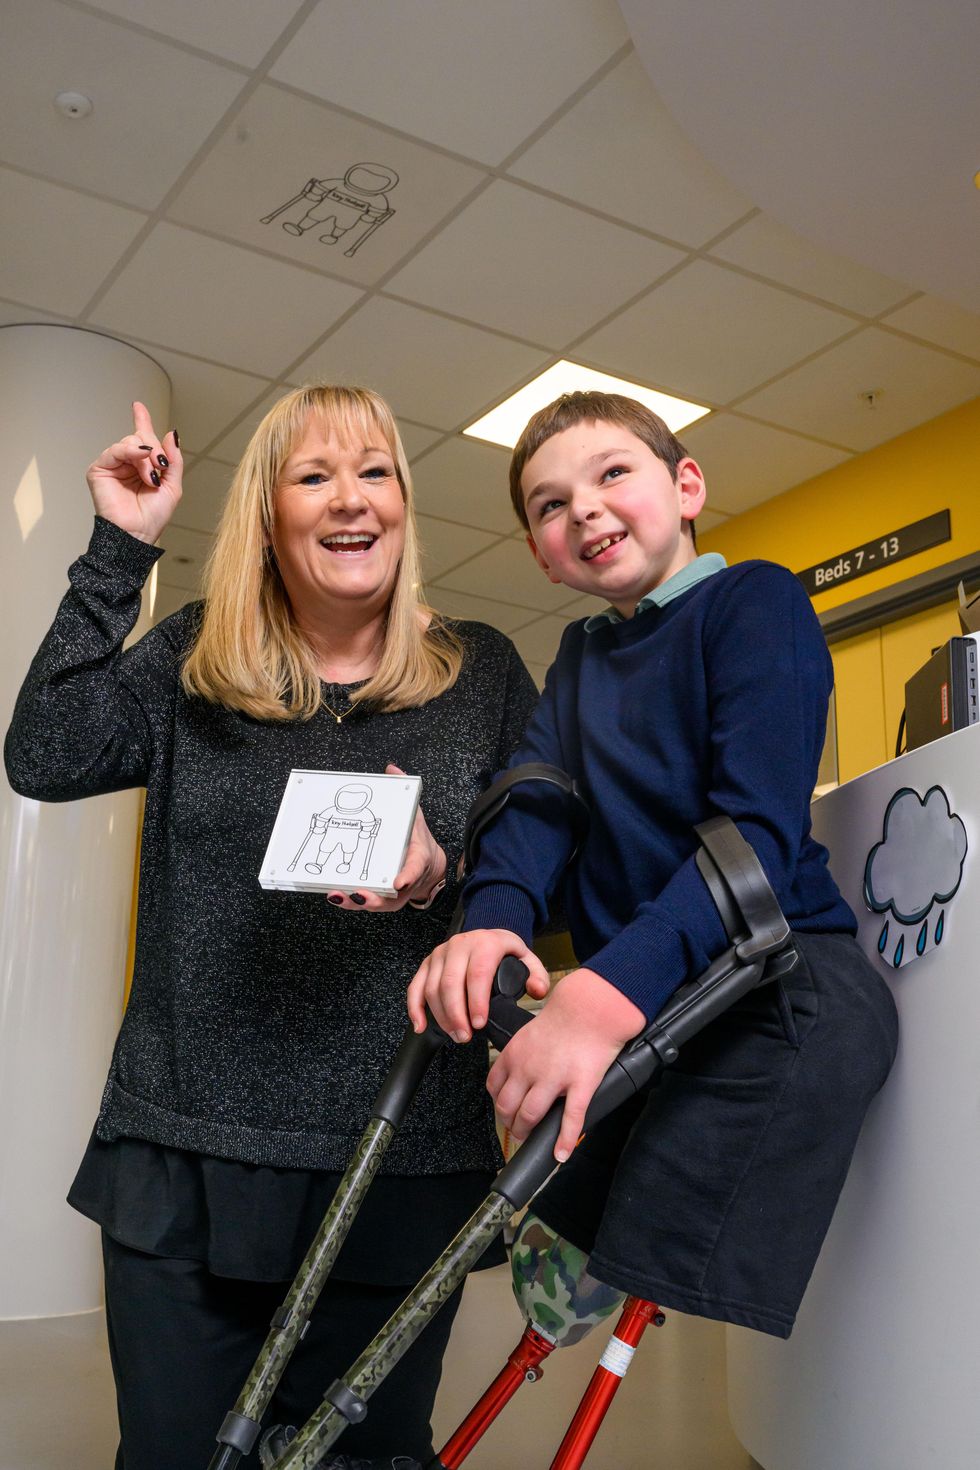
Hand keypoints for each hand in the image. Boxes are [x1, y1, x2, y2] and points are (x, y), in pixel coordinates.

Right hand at [86, 401, 181, 544]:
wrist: (137, 533)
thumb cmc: (153, 516)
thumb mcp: (173, 485)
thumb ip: (174, 460)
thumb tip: (171, 433)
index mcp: (143, 467)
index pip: (142, 438)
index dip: (141, 420)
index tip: (138, 406)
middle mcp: (126, 464)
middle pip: (141, 439)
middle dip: (156, 450)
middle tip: (162, 466)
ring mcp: (112, 466)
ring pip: (130, 443)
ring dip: (146, 457)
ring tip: (151, 476)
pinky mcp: (99, 470)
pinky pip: (116, 450)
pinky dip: (131, 452)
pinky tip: (142, 461)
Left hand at [324, 765, 445, 912]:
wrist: (429, 864)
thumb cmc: (417, 840)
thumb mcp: (415, 814)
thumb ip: (404, 793)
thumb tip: (392, 770)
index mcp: (418, 858)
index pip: (416, 868)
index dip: (408, 875)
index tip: (399, 882)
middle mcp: (407, 880)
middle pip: (393, 896)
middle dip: (374, 898)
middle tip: (358, 894)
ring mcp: (395, 893)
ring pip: (379, 904)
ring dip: (357, 902)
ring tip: (338, 894)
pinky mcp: (384, 897)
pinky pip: (368, 902)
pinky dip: (352, 901)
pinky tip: (336, 894)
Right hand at [406, 929, 549, 1041]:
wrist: (486, 937)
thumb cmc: (504, 952)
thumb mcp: (526, 959)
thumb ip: (538, 976)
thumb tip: (536, 991)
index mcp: (485, 943)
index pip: (478, 973)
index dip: (476, 1001)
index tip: (479, 1023)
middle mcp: (459, 945)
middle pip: (450, 983)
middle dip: (456, 1015)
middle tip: (465, 1036)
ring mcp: (440, 953)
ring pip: (432, 987)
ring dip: (441, 1016)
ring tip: (456, 1034)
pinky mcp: (427, 963)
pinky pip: (415, 986)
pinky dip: (415, 1008)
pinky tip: (421, 1025)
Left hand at [488, 968, 644, 1161]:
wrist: (592, 1007)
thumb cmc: (566, 1018)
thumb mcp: (529, 1033)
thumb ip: (520, 1057)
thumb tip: (518, 1077)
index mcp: (515, 1054)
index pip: (494, 1087)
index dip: (498, 1104)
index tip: (505, 1110)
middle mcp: (529, 1068)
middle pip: (507, 1106)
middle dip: (509, 1123)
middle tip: (517, 1129)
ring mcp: (554, 1078)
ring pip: (530, 1115)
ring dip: (527, 1132)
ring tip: (531, 1138)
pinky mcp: (580, 1085)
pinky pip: (570, 1119)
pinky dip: (564, 1140)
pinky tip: (562, 1153)